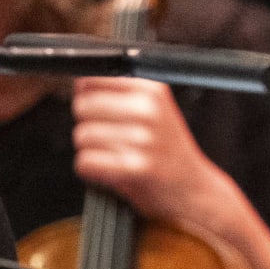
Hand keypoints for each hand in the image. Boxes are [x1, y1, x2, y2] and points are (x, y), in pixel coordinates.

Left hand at [72, 78, 246, 230]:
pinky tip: (112, 170)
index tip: (101, 110)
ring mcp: (143, 139)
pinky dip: (92, 170)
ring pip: (81, 136)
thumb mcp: (153, 108)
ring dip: (91, 150)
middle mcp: (150, 110)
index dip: (88, 96)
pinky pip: (85, 162)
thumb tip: (79, 84)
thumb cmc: (165, 150)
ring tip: (116, 155)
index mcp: (153, 89)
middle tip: (113, 138)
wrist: (191, 189)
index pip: (93, 79)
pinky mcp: (135, 168)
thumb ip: (119, 91)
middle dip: (89, 124)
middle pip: (82, 107)